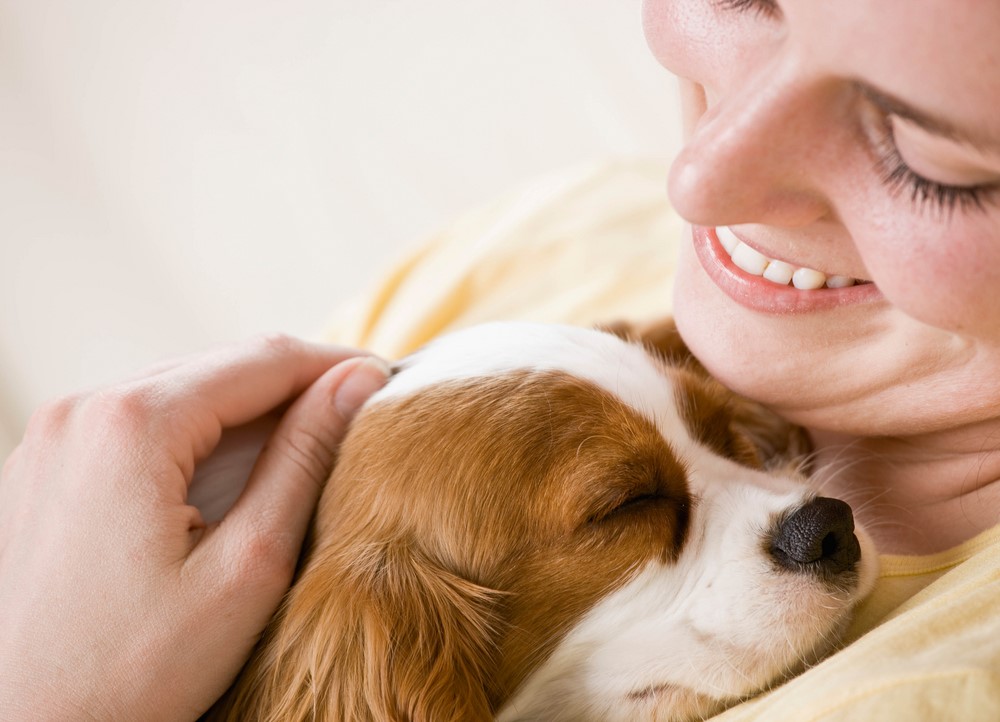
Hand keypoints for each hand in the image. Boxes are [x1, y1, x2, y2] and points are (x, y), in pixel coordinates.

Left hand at [0, 335, 389, 720]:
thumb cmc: (131, 675)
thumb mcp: (248, 566)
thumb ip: (305, 459)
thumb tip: (358, 382)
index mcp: (131, 424)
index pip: (264, 358)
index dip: (337, 365)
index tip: (389, 384)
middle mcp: (80, 411)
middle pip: (219, 368)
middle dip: (294, 387)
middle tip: (357, 421)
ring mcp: (52, 438)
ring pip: (180, 392)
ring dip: (247, 414)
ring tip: (304, 451)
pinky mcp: (43, 468)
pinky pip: (137, 424)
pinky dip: (195, 437)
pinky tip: (230, 477)